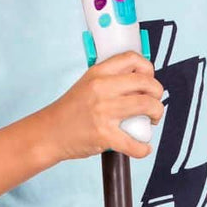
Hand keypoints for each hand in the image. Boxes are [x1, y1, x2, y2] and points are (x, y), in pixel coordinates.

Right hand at [45, 50, 165, 161]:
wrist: (49, 133)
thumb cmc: (69, 112)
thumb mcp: (86, 84)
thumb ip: (109, 79)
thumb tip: (138, 81)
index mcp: (98, 73)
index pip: (132, 59)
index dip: (148, 68)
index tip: (150, 78)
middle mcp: (102, 89)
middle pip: (146, 83)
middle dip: (158, 94)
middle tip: (154, 103)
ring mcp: (104, 111)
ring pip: (147, 106)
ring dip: (157, 114)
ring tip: (151, 120)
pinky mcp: (104, 134)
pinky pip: (135, 142)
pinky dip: (143, 148)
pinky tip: (143, 147)